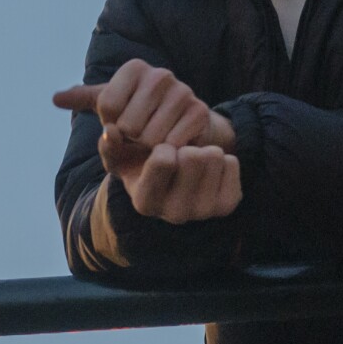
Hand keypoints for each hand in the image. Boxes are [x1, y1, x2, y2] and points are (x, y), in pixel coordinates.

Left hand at [54, 59, 235, 151]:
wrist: (183, 128)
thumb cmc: (141, 116)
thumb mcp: (112, 107)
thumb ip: (85, 100)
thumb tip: (55, 99)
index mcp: (135, 68)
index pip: (107, 106)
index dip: (110, 124)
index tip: (122, 121)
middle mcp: (160, 74)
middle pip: (127, 124)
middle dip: (130, 139)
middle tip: (140, 134)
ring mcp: (183, 91)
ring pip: (148, 137)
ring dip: (148, 148)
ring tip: (155, 139)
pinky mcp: (199, 112)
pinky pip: (170, 144)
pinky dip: (166, 152)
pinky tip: (170, 144)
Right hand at [111, 135, 242, 223]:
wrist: (176, 187)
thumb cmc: (145, 167)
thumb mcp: (122, 157)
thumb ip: (110, 144)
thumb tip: (111, 129)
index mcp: (145, 203)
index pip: (164, 160)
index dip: (165, 145)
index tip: (161, 150)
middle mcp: (174, 214)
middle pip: (194, 156)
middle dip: (187, 146)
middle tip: (180, 155)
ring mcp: (203, 212)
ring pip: (215, 156)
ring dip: (205, 151)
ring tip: (193, 162)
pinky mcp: (227, 205)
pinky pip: (233, 163)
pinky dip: (223, 160)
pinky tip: (209, 171)